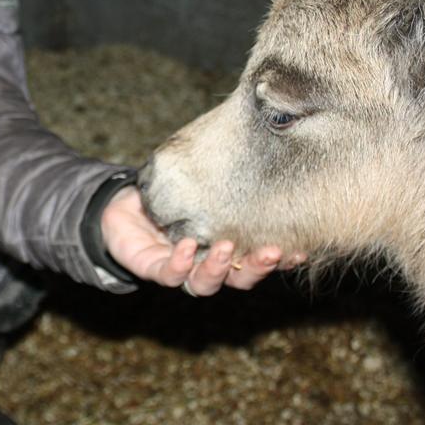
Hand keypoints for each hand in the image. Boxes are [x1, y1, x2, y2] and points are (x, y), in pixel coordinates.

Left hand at [101, 187, 306, 294]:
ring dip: (219, 269)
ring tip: (226, 247)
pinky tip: (188, 246)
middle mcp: (207, 264)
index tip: (301, 250)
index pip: (258, 259)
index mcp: (227, 248)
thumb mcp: (201, 182)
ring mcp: (181, 269)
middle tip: (272, 251)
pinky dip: (180, 263)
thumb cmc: (170, 192)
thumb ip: (227, 174)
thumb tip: (262, 140)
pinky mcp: (153, 268)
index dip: (281, 261)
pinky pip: (169, 274)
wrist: (123, 203)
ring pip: (205, 284)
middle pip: (239, 280)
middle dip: (257, 268)